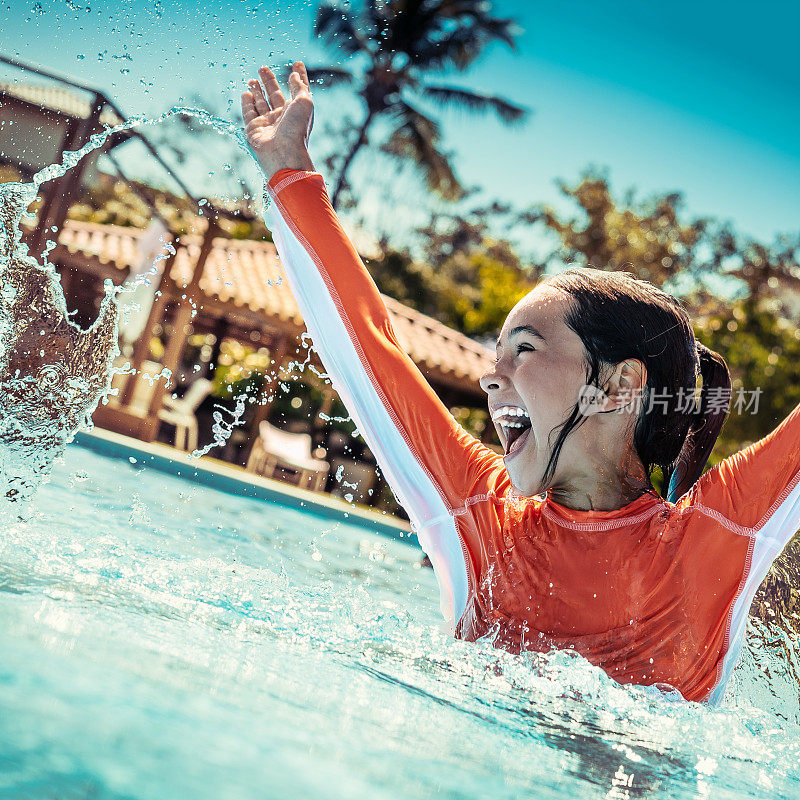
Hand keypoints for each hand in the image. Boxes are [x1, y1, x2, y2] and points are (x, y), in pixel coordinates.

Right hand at [241, 61, 315, 179]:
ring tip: (253, 79)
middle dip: (269, 81)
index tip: (297, 64)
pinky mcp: (254, 128)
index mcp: (297, 111)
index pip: (298, 89)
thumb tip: (295, 75)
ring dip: (257, 90)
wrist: (283, 154)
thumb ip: (300, 86)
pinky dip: (247, 102)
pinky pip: (249, 112)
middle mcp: (283, 117)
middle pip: (275, 94)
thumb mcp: (305, 102)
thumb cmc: (297, 129)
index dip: (298, 76)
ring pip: (261, 102)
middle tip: (263, 68)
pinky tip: (246, 93)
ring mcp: (268, 123)